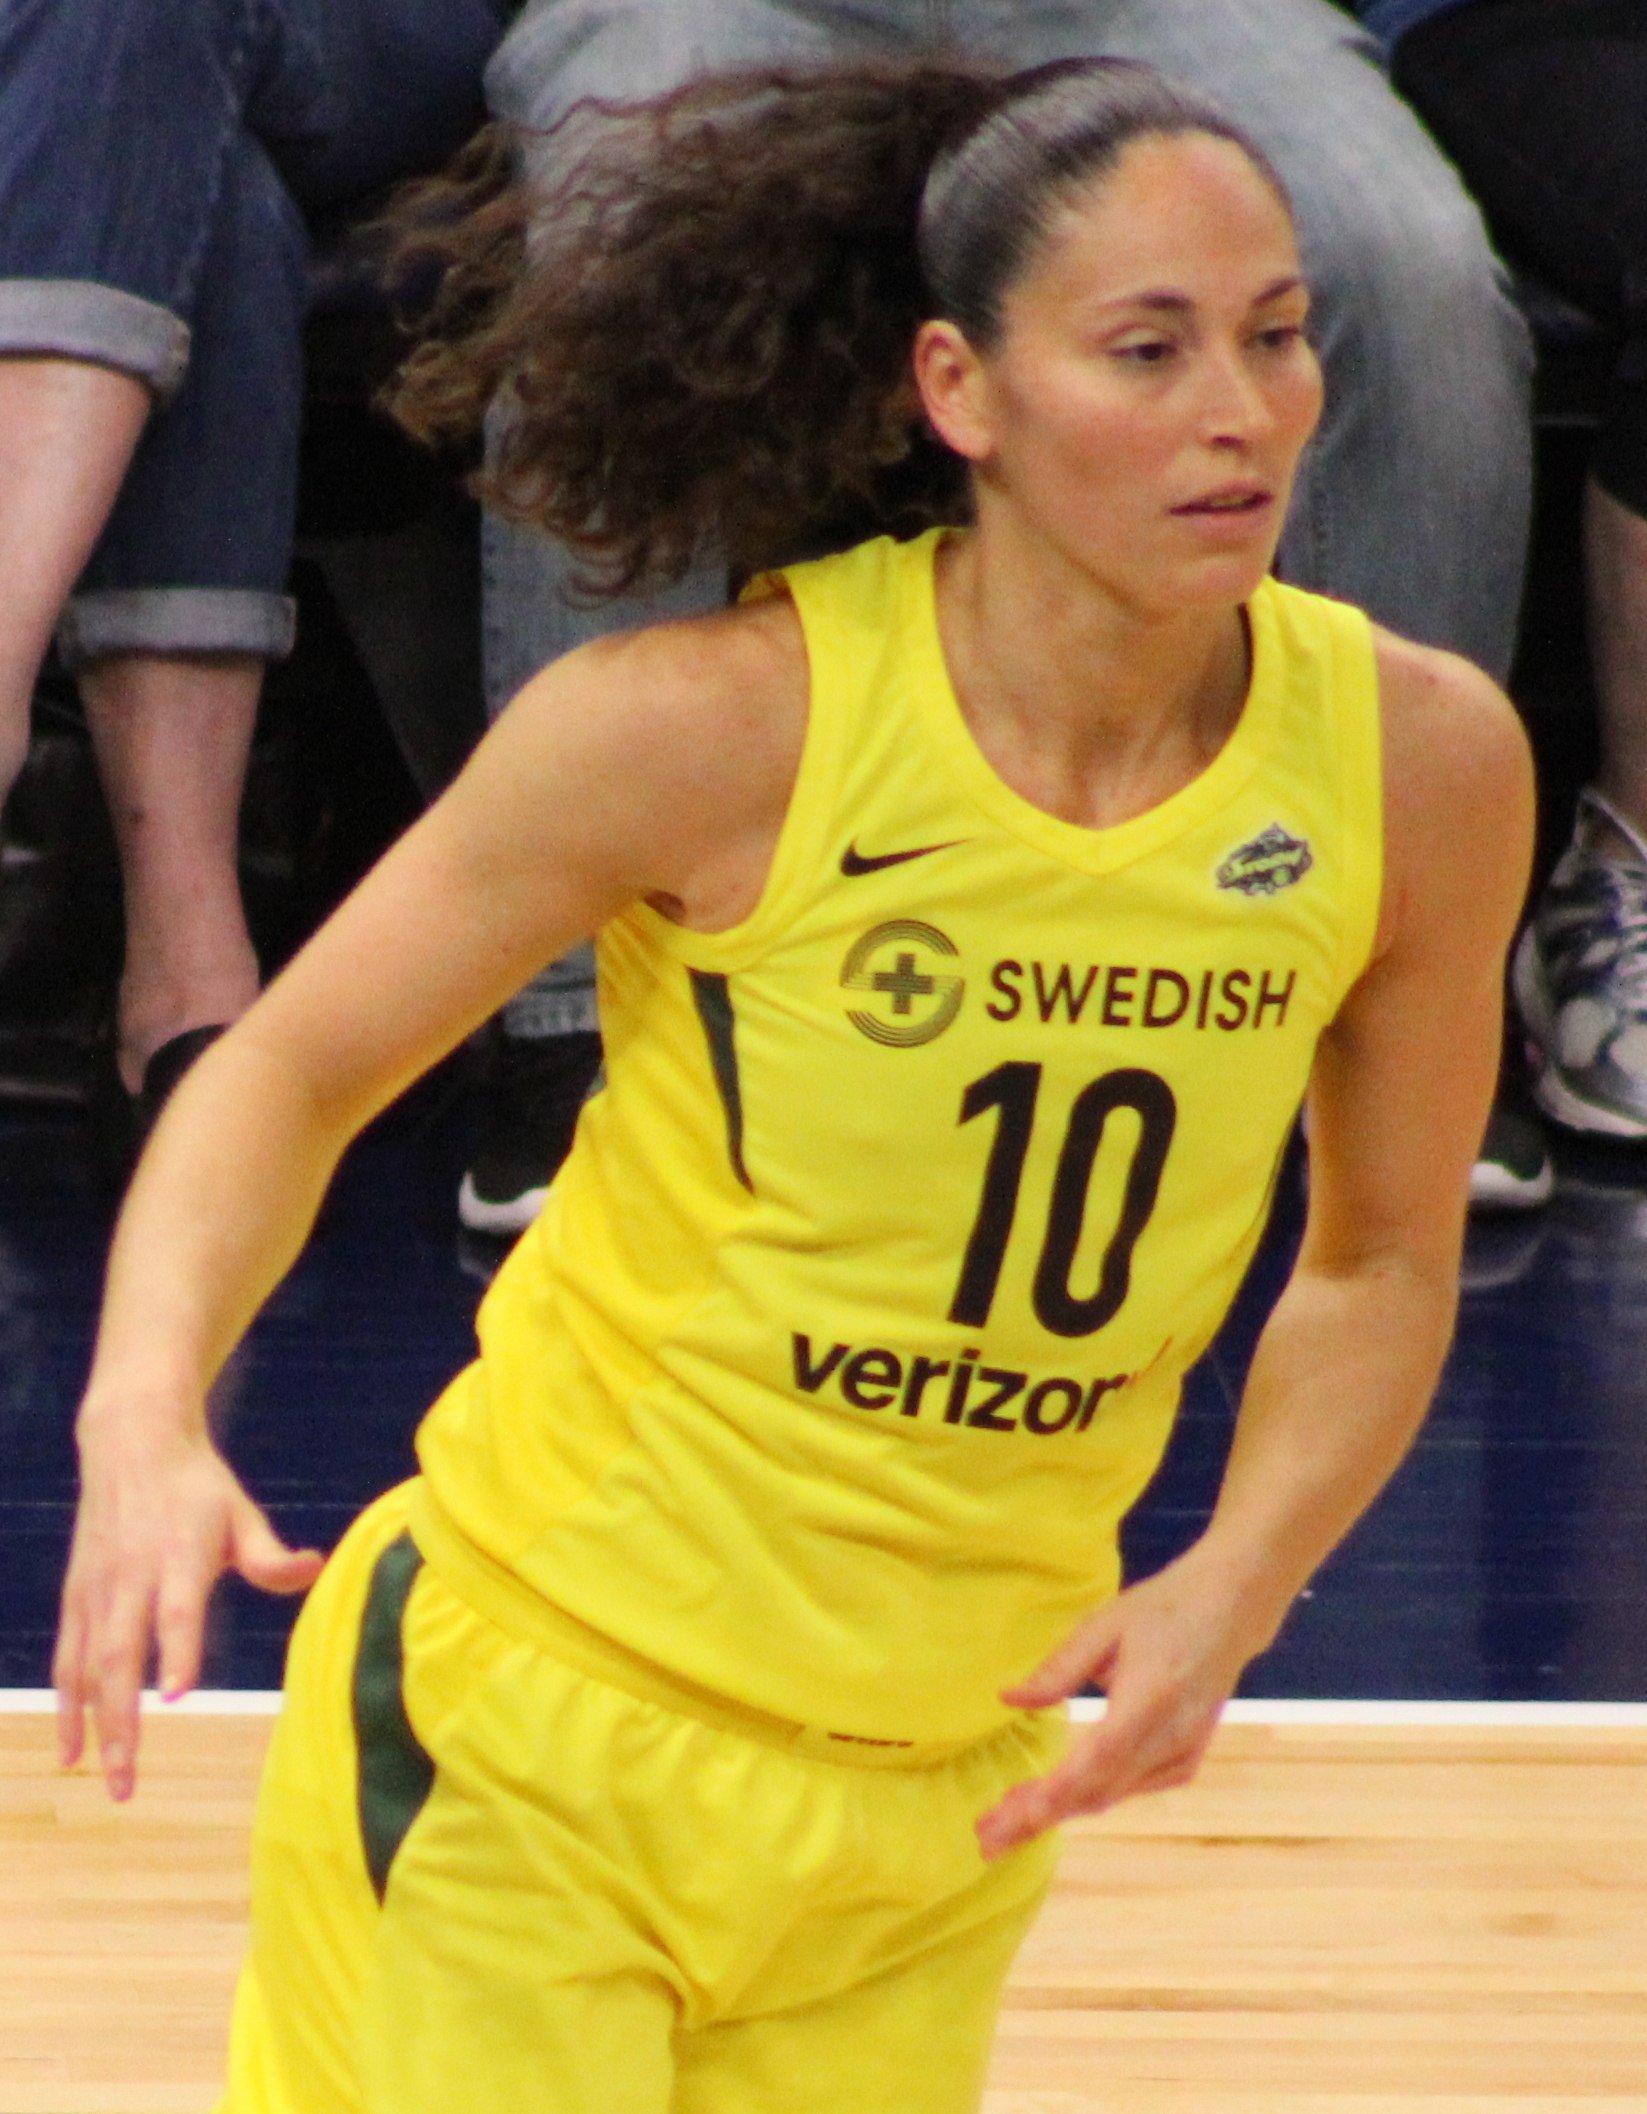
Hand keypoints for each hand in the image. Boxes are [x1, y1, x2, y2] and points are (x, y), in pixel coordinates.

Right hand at [54, 1421, 321, 1800]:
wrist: (132, 1443)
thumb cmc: (197, 1487)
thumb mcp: (242, 1513)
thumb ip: (271, 1555)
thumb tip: (314, 1570)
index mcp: (177, 1557)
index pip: (177, 1611)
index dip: (177, 1650)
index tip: (180, 1694)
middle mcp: (129, 1577)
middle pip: (120, 1655)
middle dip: (121, 1721)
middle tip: (128, 1779)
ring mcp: (96, 1589)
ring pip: (85, 1666)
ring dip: (91, 1725)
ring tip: (105, 1777)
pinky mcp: (75, 1595)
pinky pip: (65, 1658)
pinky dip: (65, 1703)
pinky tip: (71, 1748)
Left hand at [975, 1554, 1259, 1859]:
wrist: (1227, 1613)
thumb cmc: (1158, 1610)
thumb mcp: (1102, 1626)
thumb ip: (1057, 1669)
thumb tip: (1008, 1699)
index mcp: (1149, 1699)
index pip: (1093, 1762)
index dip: (1050, 1795)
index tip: (1006, 1817)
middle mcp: (1170, 1738)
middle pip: (1097, 1792)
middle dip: (1040, 1817)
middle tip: (988, 1838)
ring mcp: (1183, 1755)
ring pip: (1112, 1796)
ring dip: (1059, 1812)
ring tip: (1008, 1821)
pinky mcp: (1187, 1761)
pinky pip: (1131, 1788)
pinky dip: (1092, 1797)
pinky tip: (1057, 1801)